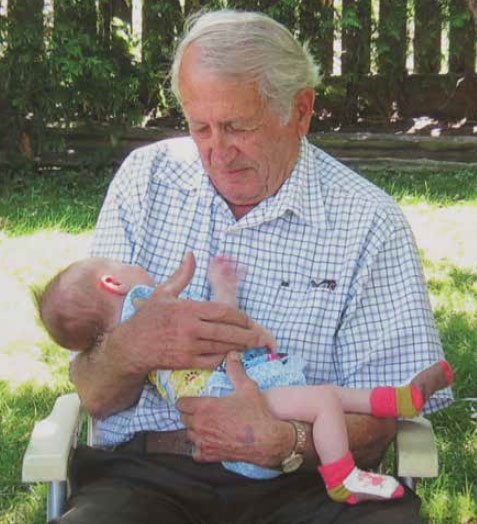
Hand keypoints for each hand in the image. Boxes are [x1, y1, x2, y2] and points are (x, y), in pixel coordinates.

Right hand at [112, 253, 266, 373]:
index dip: (240, 317)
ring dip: (239, 347)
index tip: (248, 320)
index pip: (222, 312)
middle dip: (246, 334)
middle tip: (260, 337)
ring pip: (221, 347)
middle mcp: (190, 328)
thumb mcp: (163, 292)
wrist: (130, 346)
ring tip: (251, 345)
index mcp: (187, 309)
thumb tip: (191, 254)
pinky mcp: (186, 361)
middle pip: (226, 331)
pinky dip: (223, 358)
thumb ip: (182, 275)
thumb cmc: (147, 318)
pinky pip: (211, 361)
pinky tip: (231, 354)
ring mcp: (188, 346)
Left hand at [177, 351, 294, 466]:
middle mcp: (200, 425)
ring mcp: (203, 442)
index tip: (193, 401)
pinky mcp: (209, 456)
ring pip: (188, 434)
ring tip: (207, 425)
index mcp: (205, 407)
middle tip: (203, 412)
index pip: (181, 404)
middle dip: (191, 414)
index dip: (187, 401)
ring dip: (195, 430)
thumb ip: (236, 370)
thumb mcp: (247, 387)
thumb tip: (232, 355)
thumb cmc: (256, 413)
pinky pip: (195, 452)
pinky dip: (200, 448)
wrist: (266, 440)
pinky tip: (209, 442)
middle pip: (183, 419)